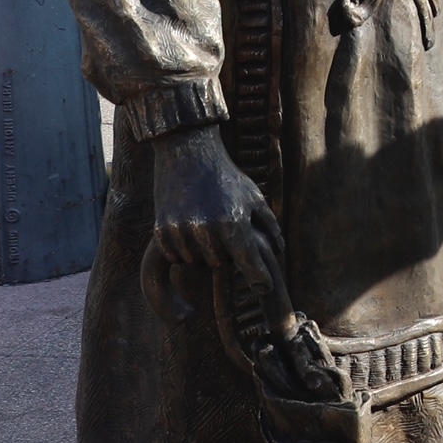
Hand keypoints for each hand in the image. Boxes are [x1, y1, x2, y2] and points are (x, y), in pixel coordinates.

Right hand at [151, 124, 285, 287]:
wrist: (187, 153)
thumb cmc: (226, 176)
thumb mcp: (254, 197)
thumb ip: (269, 226)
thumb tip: (280, 252)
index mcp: (233, 222)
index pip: (249, 263)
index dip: (259, 280)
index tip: (265, 289)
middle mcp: (206, 230)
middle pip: (221, 266)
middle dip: (227, 255)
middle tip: (227, 232)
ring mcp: (181, 231)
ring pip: (198, 264)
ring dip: (205, 253)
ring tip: (209, 227)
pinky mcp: (162, 231)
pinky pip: (176, 258)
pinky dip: (185, 250)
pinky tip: (191, 228)